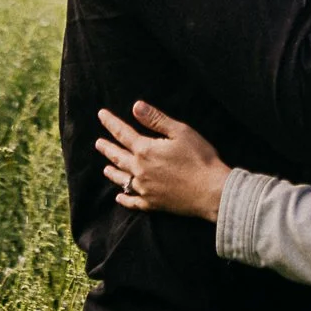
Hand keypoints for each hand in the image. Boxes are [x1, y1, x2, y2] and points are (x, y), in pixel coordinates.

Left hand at [96, 101, 230, 221]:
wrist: (211, 191)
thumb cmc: (199, 158)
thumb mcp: (180, 132)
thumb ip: (156, 119)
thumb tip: (136, 106)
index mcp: (145, 150)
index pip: (123, 133)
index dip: (111, 123)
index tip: (101, 114)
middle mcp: (140, 170)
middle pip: (118, 157)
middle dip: (107, 148)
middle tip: (98, 143)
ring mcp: (145, 189)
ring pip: (122, 179)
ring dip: (112, 172)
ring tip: (105, 168)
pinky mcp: (152, 204)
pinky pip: (132, 201)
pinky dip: (124, 199)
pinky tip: (119, 197)